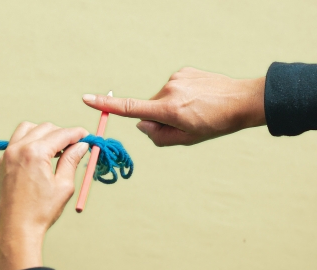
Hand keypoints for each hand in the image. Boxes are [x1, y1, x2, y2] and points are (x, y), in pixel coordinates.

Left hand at [0, 122, 88, 269]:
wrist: (17, 228)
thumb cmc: (41, 211)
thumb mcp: (64, 185)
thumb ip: (72, 160)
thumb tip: (82, 145)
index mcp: (35, 153)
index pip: (61, 134)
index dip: (77, 133)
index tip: (87, 136)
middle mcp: (19, 148)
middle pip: (46, 128)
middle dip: (62, 133)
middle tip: (75, 145)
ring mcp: (8, 153)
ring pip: (29, 128)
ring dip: (45, 133)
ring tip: (58, 149)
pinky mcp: (4, 161)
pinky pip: (18, 140)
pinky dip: (32, 140)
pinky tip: (42, 154)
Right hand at [82, 67, 265, 145]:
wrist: (242, 101)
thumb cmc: (214, 124)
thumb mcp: (185, 139)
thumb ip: (158, 136)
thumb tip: (142, 123)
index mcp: (168, 110)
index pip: (130, 108)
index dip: (106, 105)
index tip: (86, 99)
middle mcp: (169, 91)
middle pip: (149, 108)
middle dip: (159, 117)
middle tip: (184, 123)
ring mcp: (176, 78)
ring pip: (161, 98)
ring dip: (170, 106)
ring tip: (195, 109)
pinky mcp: (183, 71)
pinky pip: (172, 88)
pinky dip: (179, 95)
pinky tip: (197, 98)